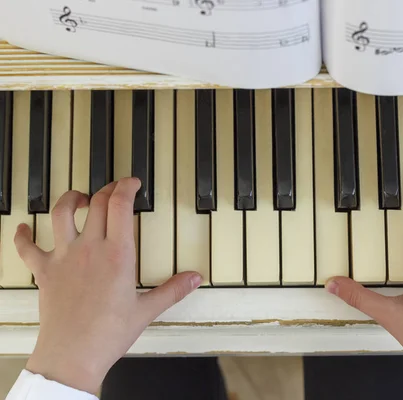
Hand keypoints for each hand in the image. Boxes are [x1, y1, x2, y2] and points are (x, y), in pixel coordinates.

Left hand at [14, 178, 201, 393]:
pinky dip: (23, 235)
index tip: (132, 183)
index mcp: (117, 254)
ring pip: (61, 213)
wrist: (73, 355)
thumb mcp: (147, 310)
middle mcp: (89, 249)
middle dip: (108, 190)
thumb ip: (173, 290)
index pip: (120, 205)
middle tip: (116, 191)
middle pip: (96, 203)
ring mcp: (63, 257)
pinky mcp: (44, 271)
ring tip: (79, 199)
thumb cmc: (108, 334)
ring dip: (71, 200)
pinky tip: (23, 229)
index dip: (126, 187)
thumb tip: (194, 278)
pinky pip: (26, 247)